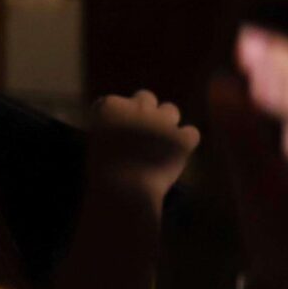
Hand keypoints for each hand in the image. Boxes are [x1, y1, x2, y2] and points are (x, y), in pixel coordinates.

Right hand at [82, 89, 199, 210]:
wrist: (124, 191)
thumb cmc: (104, 172)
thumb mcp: (97, 143)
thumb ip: (112, 126)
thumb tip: (128, 121)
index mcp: (111, 106)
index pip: (116, 100)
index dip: (118, 115)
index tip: (117, 130)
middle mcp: (137, 107)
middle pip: (145, 97)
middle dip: (145, 111)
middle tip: (143, 131)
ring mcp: (162, 121)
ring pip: (170, 110)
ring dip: (167, 122)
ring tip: (160, 143)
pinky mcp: (182, 138)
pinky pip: (191, 132)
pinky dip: (186, 141)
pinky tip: (179, 152)